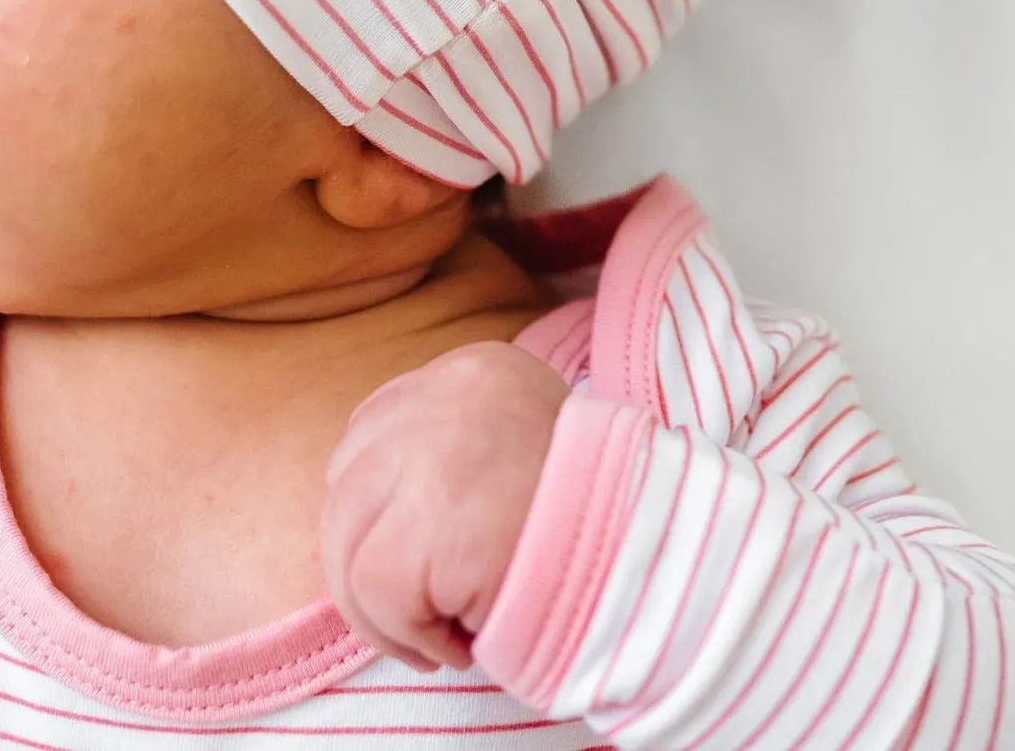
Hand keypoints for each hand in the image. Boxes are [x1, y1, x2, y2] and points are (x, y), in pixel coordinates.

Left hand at [321, 341, 570, 670]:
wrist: (667, 562)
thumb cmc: (598, 529)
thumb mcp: (522, 452)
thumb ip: (455, 454)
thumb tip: (373, 508)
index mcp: (475, 371)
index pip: (372, 433)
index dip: (381, 509)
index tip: (424, 558)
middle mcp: (449, 393)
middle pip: (347, 486)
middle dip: (369, 563)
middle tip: (426, 612)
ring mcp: (435, 451)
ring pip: (348, 546)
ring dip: (386, 610)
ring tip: (444, 634)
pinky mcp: (431, 522)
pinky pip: (374, 592)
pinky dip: (406, 634)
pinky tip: (457, 643)